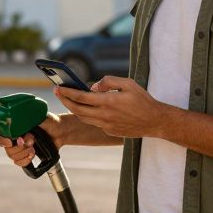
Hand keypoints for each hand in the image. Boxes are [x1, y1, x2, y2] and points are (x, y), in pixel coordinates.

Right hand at [0, 113, 61, 167]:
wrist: (61, 132)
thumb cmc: (51, 122)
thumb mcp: (41, 117)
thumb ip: (29, 118)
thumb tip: (20, 120)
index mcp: (14, 126)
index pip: (0, 135)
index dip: (2, 140)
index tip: (11, 141)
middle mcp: (15, 137)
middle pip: (6, 148)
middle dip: (19, 147)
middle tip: (31, 140)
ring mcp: (20, 147)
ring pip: (12, 156)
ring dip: (23, 153)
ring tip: (34, 148)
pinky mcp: (26, 155)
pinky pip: (19, 163)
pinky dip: (25, 160)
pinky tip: (32, 155)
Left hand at [53, 76, 174, 139]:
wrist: (155, 121)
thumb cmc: (142, 100)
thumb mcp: (128, 83)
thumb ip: (108, 81)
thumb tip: (92, 86)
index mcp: (108, 101)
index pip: (81, 97)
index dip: (67, 92)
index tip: (58, 87)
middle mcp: (105, 115)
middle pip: (77, 109)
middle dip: (65, 100)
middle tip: (58, 93)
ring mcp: (106, 125)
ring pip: (84, 118)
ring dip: (74, 109)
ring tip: (69, 100)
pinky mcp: (109, 131)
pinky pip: (94, 122)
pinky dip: (88, 115)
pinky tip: (87, 108)